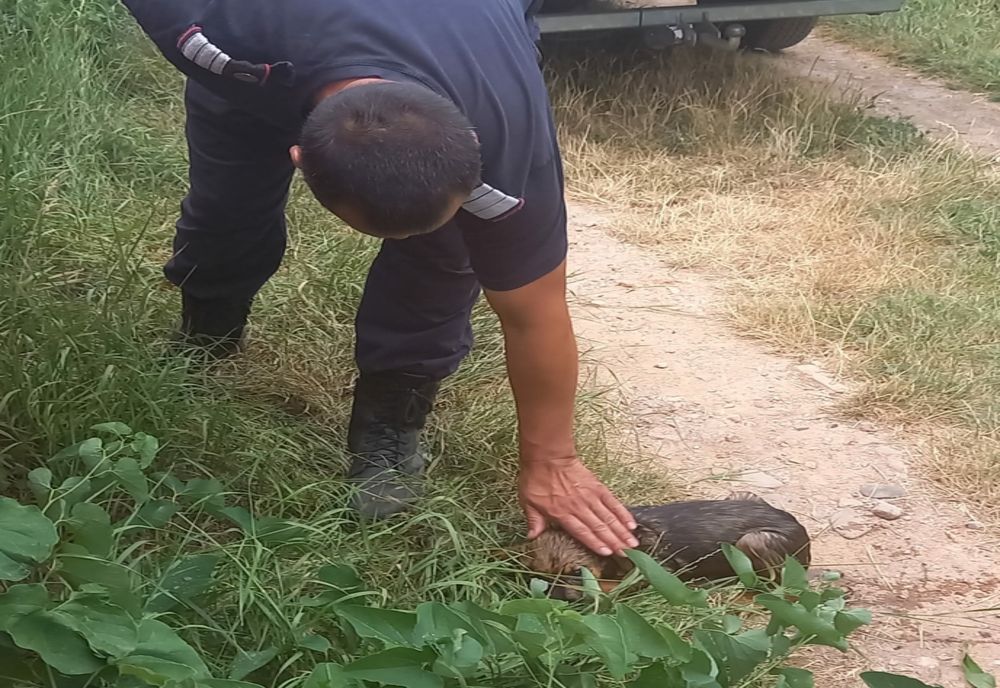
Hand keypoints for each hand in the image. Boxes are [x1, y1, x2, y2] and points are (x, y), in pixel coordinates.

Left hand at [518, 455, 638, 556]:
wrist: (548, 456)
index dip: (595, 543)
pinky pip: (612, 502)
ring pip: (609, 517)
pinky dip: (622, 513)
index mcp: (562, 513)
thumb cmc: (536, 479)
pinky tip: (631, 523)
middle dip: (614, 542)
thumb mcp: (528, 502)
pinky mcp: (597, 487)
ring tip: (633, 543)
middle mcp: (579, 506)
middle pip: (599, 527)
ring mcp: (590, 496)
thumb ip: (534, 521)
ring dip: (622, 531)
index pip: (582, 532)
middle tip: (627, 554)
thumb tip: (532, 537)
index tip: (608, 553)